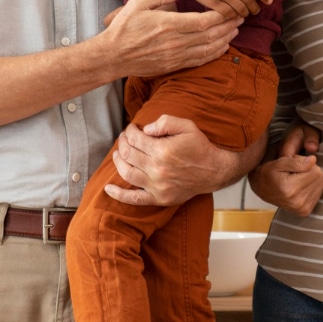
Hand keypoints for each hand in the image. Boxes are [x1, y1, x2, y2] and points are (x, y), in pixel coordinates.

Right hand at [102, 0, 239, 77]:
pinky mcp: (174, 65)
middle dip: (228, 27)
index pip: (203, 21)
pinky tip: (223, 48)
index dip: (220, 16)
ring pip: (208, 49)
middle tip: (240, 19)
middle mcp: (175, 42)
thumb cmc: (124, 28)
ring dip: (225, 40)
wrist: (113, 56)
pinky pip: (200, 61)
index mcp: (168, 25)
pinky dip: (214, 54)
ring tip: (235, 32)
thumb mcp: (137, 3)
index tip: (230, 10)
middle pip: (210, 35)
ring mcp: (175, 56)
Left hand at [107, 114, 238, 206]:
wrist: (215, 171)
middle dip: (123, 142)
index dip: (129, 131)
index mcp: (162, 150)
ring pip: (126, 173)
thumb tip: (144, 129)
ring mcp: (157, 186)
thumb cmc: (200, 146)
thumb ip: (165, 122)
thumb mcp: (187, 125)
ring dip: (118, 161)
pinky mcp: (159, 198)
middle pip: (128, 154)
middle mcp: (157, 169)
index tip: (132, 128)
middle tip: (124, 138)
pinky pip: (134, 199)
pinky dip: (119, 195)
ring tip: (118, 153)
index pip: (135, 139)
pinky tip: (108, 188)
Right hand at [166, 0, 271, 18]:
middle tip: (256, 10)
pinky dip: (233, 16)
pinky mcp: (212, 2)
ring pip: (240, 9)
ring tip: (246, 13)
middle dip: (255, 8)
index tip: (270, 1)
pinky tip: (233, 15)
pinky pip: (227, 13)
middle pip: (249, 1)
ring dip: (245, 13)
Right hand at [248, 126, 322, 215]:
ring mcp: (302, 208)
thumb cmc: (269, 174)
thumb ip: (296, 161)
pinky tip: (300, 187)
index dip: (307, 163)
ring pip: (321, 185)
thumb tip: (313, 160)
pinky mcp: (305, 211)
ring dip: (312, 179)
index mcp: (290, 188)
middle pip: (320, 178)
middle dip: (311, 171)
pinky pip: (319, 193)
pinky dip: (311, 188)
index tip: (296, 165)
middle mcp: (297, 201)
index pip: (316, 170)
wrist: (262, 190)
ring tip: (297, 179)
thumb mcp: (279, 163)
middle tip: (297, 172)